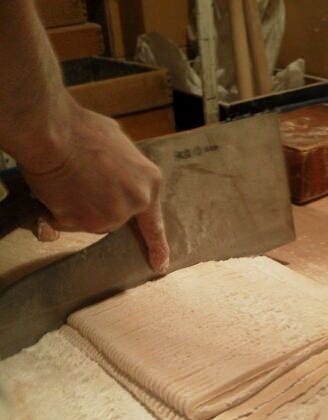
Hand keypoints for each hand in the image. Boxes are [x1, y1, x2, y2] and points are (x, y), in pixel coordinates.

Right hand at [20, 105, 168, 272]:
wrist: (52, 132)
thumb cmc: (82, 130)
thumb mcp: (119, 144)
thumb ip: (125, 170)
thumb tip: (116, 177)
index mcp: (148, 183)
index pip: (154, 223)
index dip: (157, 245)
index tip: (160, 264)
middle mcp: (135, 203)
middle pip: (116, 217)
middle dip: (100, 204)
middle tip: (84, 180)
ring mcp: (111, 216)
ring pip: (92, 221)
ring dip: (80, 208)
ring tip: (69, 179)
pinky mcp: (86, 224)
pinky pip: (70, 223)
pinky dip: (61, 211)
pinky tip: (58, 188)